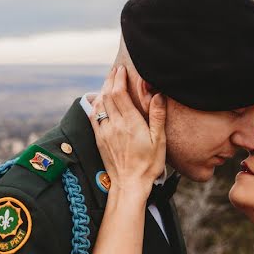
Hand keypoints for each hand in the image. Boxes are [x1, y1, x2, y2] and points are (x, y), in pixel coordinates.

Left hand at [87, 65, 165, 199]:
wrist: (129, 184)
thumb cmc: (148, 165)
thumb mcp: (159, 141)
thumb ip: (157, 116)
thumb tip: (157, 94)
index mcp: (131, 123)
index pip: (120, 93)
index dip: (119, 78)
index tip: (122, 69)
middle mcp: (115, 125)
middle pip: (108, 95)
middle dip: (110, 79)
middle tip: (115, 70)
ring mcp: (105, 132)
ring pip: (100, 104)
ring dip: (103, 90)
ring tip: (108, 81)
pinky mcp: (99, 140)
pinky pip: (94, 117)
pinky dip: (96, 104)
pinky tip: (99, 100)